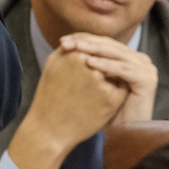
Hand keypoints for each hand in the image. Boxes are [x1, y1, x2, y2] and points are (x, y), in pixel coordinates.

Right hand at [7, 45, 128, 168]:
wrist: (51, 128)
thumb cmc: (49, 95)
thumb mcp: (53, 64)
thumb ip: (69, 48)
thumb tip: (85, 40)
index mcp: (75, 54)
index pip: (93, 46)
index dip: (93, 54)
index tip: (88, 64)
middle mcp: (91, 65)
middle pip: (106, 58)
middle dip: (104, 64)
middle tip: (94, 77)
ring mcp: (103, 82)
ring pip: (114, 72)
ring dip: (110, 77)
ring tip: (93, 90)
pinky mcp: (112, 98)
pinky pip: (119, 89)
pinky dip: (113, 92)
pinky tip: (98, 101)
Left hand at [60, 33, 157, 124]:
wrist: (121, 134)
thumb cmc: (102, 111)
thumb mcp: (93, 81)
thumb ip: (86, 62)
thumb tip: (64, 44)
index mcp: (127, 57)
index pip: (103, 42)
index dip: (82, 39)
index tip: (61, 41)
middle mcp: (139, 59)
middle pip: (109, 45)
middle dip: (85, 42)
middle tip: (66, 42)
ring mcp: (146, 68)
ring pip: (116, 54)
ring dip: (94, 50)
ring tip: (75, 48)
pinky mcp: (148, 80)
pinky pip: (123, 69)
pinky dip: (106, 65)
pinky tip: (89, 63)